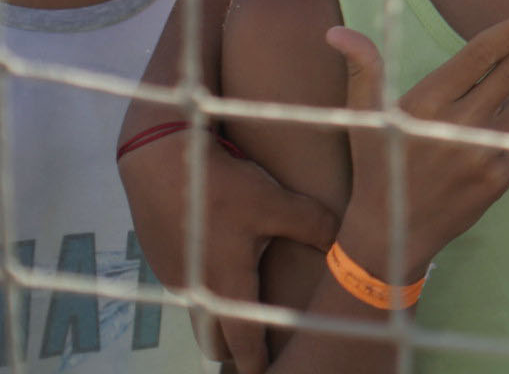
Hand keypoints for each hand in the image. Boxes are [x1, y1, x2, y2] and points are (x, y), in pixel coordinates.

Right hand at [116, 124, 338, 373]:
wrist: (160, 158)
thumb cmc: (221, 184)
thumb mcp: (276, 202)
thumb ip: (315, 226)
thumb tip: (344, 244)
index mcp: (225, 285)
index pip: (242, 341)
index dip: (256, 362)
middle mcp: (195, 290)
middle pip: (215, 337)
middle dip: (235, 346)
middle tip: (260, 345)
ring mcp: (175, 276)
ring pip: (201, 312)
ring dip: (221, 316)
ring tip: (246, 308)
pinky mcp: (164, 257)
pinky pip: (189, 288)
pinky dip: (207, 290)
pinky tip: (224, 265)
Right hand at [329, 4, 508, 271]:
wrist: (393, 230)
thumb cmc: (380, 164)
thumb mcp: (364, 117)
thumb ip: (364, 69)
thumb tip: (338, 31)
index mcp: (426, 103)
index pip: (479, 55)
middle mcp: (457, 125)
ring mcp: (482, 153)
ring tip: (484, 116)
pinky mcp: (500, 178)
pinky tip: (504, 129)